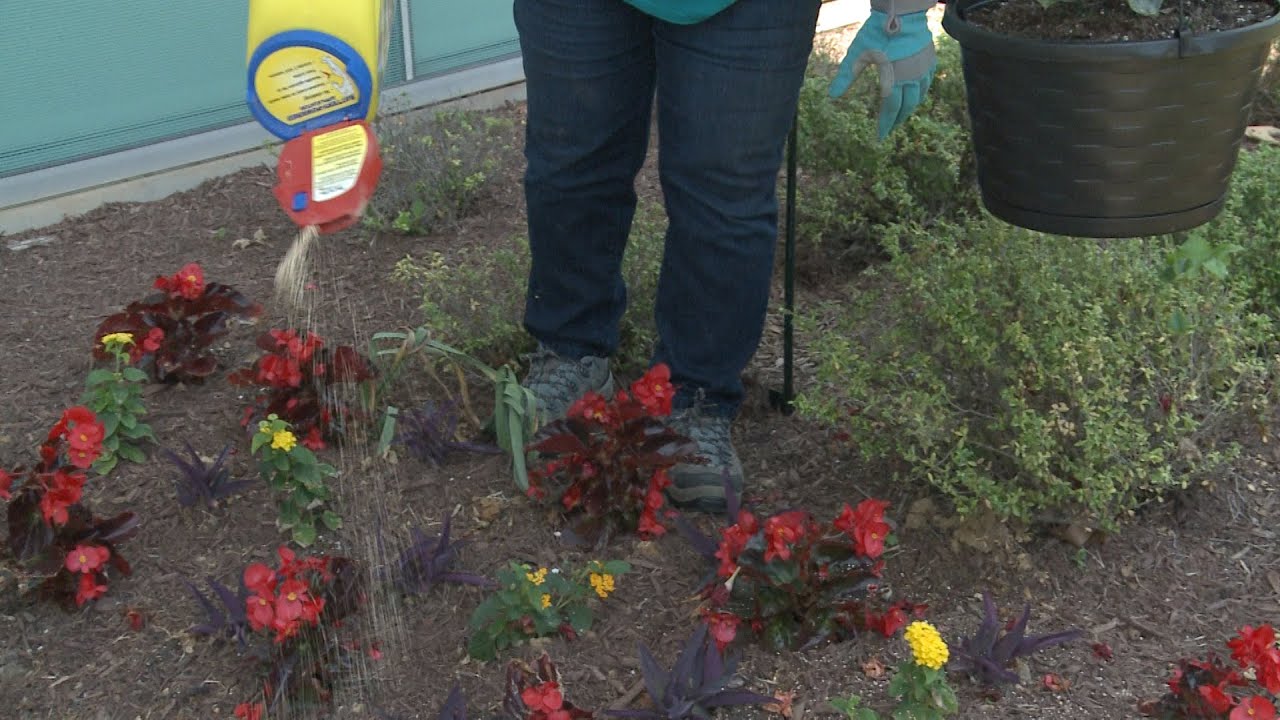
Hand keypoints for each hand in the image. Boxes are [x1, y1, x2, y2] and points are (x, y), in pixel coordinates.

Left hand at [830, 7, 936, 139]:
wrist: (902, 12)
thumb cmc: (877, 33)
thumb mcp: (857, 55)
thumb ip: (845, 76)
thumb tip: (832, 96)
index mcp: (893, 80)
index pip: (890, 109)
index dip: (885, 125)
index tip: (880, 137)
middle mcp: (912, 78)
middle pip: (907, 106)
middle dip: (898, 119)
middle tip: (890, 128)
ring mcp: (923, 69)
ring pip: (919, 95)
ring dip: (910, 107)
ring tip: (902, 113)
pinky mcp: (930, 59)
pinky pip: (928, 81)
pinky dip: (921, 91)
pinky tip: (917, 93)